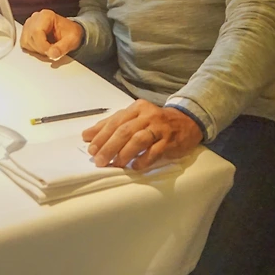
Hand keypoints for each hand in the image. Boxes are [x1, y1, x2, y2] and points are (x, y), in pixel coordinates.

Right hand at [20, 9, 83, 59]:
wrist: (69, 32)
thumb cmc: (70, 32)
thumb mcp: (72, 40)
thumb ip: (62, 48)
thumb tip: (52, 54)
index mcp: (46, 16)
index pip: (36, 32)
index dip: (42, 45)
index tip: (51, 52)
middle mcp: (35, 18)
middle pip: (30, 38)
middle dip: (41, 49)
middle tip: (52, 51)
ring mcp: (29, 25)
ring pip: (26, 42)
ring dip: (37, 51)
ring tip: (48, 49)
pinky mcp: (26, 32)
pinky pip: (24, 44)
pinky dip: (33, 50)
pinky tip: (42, 49)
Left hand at [83, 99, 202, 169]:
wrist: (187, 122)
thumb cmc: (154, 122)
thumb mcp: (133, 119)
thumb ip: (111, 125)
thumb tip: (87, 136)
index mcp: (136, 108)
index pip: (115, 121)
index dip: (101, 136)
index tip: (91, 149)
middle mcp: (147, 115)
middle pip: (124, 131)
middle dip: (109, 146)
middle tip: (99, 160)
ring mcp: (160, 128)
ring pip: (139, 140)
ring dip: (124, 153)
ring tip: (115, 164)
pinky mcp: (170, 141)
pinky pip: (155, 151)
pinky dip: (143, 159)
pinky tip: (135, 166)